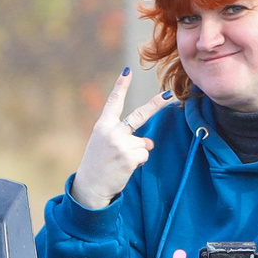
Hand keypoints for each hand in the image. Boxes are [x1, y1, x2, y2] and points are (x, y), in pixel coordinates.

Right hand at [72, 70, 175, 209]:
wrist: (90, 187)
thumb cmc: (97, 165)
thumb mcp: (103, 145)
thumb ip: (124, 138)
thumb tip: (150, 143)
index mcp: (103, 125)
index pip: (114, 102)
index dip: (121, 86)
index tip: (128, 71)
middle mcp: (112, 131)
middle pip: (139, 115)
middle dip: (156, 104)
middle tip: (168, 94)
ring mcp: (121, 144)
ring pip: (144, 144)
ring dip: (137, 154)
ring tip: (120, 162)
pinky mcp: (129, 156)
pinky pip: (144, 156)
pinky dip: (138, 163)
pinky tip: (124, 168)